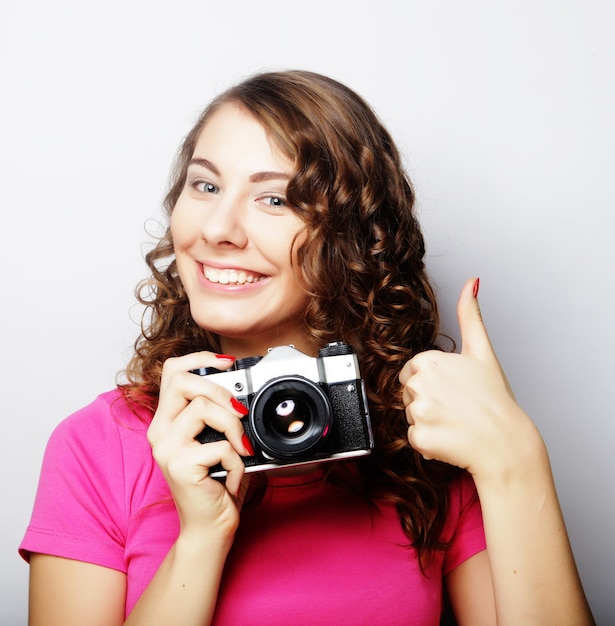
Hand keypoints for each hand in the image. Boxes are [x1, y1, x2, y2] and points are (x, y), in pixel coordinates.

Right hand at [147, 352, 251, 537]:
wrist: (210, 527)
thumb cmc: (216, 483)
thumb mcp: (216, 440)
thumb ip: (218, 414)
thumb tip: (243, 388)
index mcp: (167, 420)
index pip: (172, 370)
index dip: (201, 358)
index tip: (229, 362)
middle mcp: (159, 431)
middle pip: (182, 380)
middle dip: (220, 389)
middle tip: (239, 411)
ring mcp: (166, 448)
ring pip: (202, 407)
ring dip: (233, 426)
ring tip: (241, 449)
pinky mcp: (179, 466)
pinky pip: (219, 446)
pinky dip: (236, 461)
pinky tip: (231, 477)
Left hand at [399, 278, 538, 478]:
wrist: (507, 443)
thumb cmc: (496, 400)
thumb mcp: (482, 352)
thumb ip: (470, 316)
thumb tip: (471, 283)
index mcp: (428, 361)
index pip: (412, 373)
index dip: (433, 383)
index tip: (454, 390)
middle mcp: (419, 383)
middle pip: (408, 394)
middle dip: (428, 402)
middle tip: (457, 407)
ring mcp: (419, 411)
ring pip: (411, 417)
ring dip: (429, 423)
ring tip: (456, 423)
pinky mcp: (420, 438)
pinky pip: (415, 440)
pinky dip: (430, 444)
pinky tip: (451, 439)